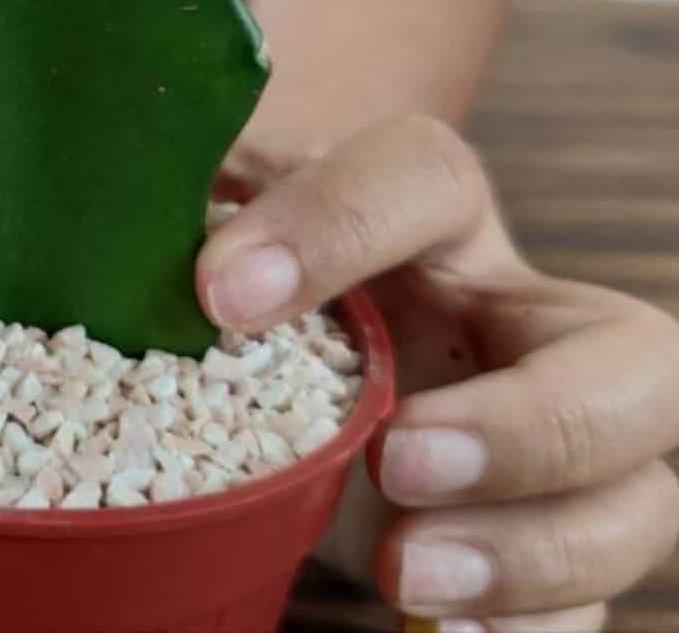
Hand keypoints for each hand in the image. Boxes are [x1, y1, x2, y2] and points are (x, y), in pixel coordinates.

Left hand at [199, 116, 678, 628]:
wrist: (304, 321)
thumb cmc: (263, 255)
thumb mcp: (226, 207)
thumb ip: (193, 199)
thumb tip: (134, 236)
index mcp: (434, 212)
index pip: (424, 177)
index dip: (336, 224)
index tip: (220, 294)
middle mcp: (515, 319)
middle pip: (629, 355)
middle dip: (532, 420)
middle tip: (397, 458)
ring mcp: (545, 436)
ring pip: (636, 495)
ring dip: (535, 548)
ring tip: (401, 573)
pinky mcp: (530, 535)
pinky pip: (586, 598)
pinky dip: (531, 629)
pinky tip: (441, 632)